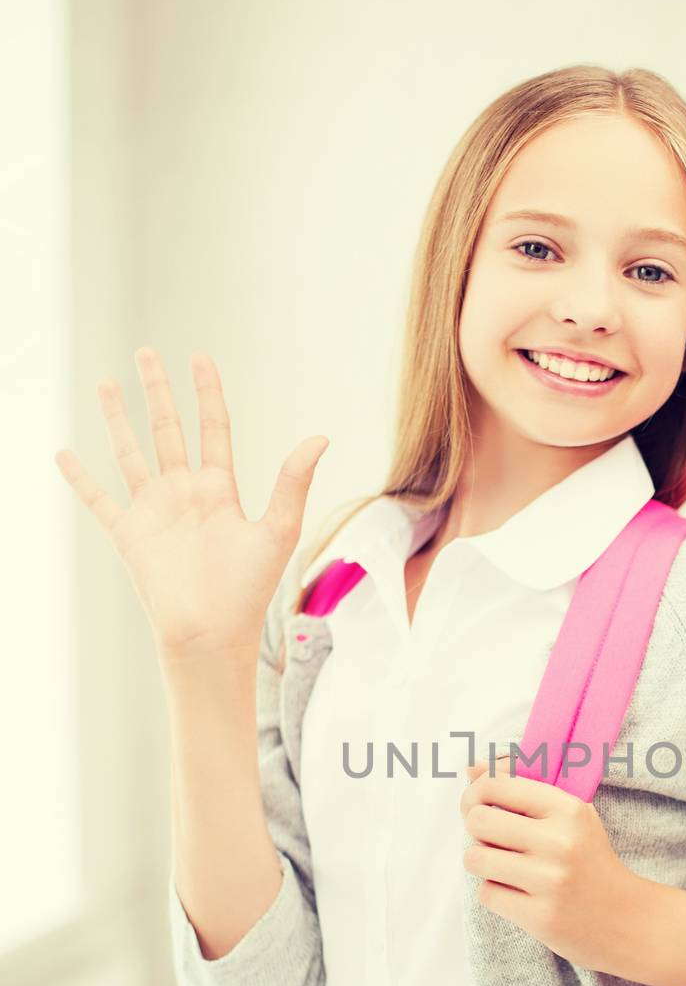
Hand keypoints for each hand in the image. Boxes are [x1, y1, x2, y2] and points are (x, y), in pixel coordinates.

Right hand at [53, 347, 329, 660]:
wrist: (211, 633)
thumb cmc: (248, 590)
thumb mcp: (277, 530)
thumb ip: (293, 482)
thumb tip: (321, 437)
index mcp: (219, 489)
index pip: (212, 428)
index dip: (206, 392)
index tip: (200, 358)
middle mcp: (184, 493)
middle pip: (167, 429)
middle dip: (156, 391)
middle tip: (146, 352)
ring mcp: (154, 511)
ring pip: (130, 452)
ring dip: (116, 419)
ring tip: (104, 383)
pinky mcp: (128, 534)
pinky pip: (98, 500)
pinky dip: (80, 479)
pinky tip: (63, 455)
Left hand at [459, 757, 641, 970]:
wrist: (625, 918)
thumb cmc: (588, 860)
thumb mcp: (568, 815)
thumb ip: (521, 786)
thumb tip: (472, 767)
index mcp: (568, 809)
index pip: (498, 784)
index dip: (476, 792)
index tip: (478, 803)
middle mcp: (559, 841)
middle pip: (478, 820)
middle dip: (477, 830)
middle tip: (492, 839)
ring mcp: (549, 880)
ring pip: (475, 858)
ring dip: (482, 863)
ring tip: (505, 867)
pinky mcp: (540, 916)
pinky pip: (487, 894)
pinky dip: (496, 894)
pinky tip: (520, 893)